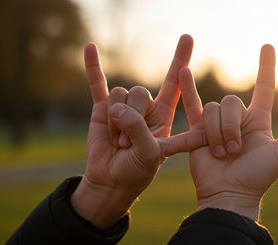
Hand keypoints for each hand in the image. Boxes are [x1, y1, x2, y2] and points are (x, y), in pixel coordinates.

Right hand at [71, 35, 205, 229]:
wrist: (111, 181)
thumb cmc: (137, 171)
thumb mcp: (149, 153)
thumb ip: (137, 129)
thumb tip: (118, 109)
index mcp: (163, 116)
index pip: (175, 84)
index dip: (180, 61)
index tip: (187, 37)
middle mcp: (145, 108)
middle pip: (140, 93)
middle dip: (131, 118)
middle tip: (125, 143)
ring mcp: (123, 107)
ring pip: (119, 95)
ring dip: (114, 121)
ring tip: (115, 141)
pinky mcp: (102, 109)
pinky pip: (98, 84)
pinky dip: (93, 68)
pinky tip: (90, 48)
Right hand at [179, 44, 277, 220]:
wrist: (228, 194)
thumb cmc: (257, 178)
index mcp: (258, 121)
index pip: (264, 88)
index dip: (266, 67)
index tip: (267, 46)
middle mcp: (237, 120)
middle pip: (230, 102)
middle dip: (230, 126)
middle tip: (233, 150)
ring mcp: (216, 124)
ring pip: (213, 109)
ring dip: (216, 132)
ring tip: (219, 153)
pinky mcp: (197, 130)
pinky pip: (192, 105)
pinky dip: (188, 89)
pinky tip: (183, 71)